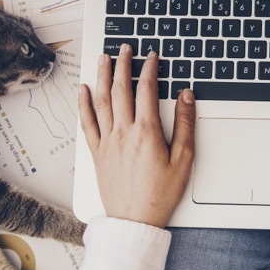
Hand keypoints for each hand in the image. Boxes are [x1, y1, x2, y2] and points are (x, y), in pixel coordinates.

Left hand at [77, 44, 195, 227]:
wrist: (135, 221)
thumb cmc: (160, 194)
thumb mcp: (184, 159)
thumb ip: (185, 124)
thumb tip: (186, 96)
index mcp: (146, 132)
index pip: (146, 90)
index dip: (149, 69)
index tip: (152, 56)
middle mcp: (123, 132)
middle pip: (120, 89)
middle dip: (123, 64)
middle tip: (125, 48)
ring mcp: (107, 142)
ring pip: (101, 100)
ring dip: (102, 76)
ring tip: (103, 58)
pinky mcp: (97, 153)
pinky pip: (87, 122)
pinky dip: (84, 104)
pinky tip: (83, 90)